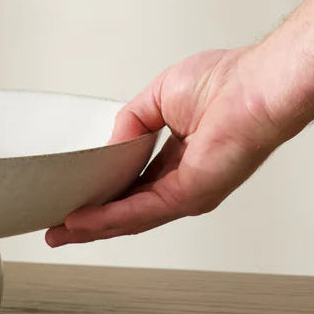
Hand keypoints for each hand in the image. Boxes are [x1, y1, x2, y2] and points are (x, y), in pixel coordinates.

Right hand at [46, 47, 288, 245]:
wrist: (257, 84)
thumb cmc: (226, 81)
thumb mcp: (157, 97)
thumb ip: (130, 123)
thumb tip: (108, 145)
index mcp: (178, 157)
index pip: (133, 185)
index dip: (101, 194)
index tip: (73, 200)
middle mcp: (183, 181)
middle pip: (127, 209)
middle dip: (90, 222)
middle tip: (57, 231)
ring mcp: (189, 192)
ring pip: (131, 218)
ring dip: (93, 227)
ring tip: (61, 232)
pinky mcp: (192, 194)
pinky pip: (142, 211)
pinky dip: (109, 217)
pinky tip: (84, 222)